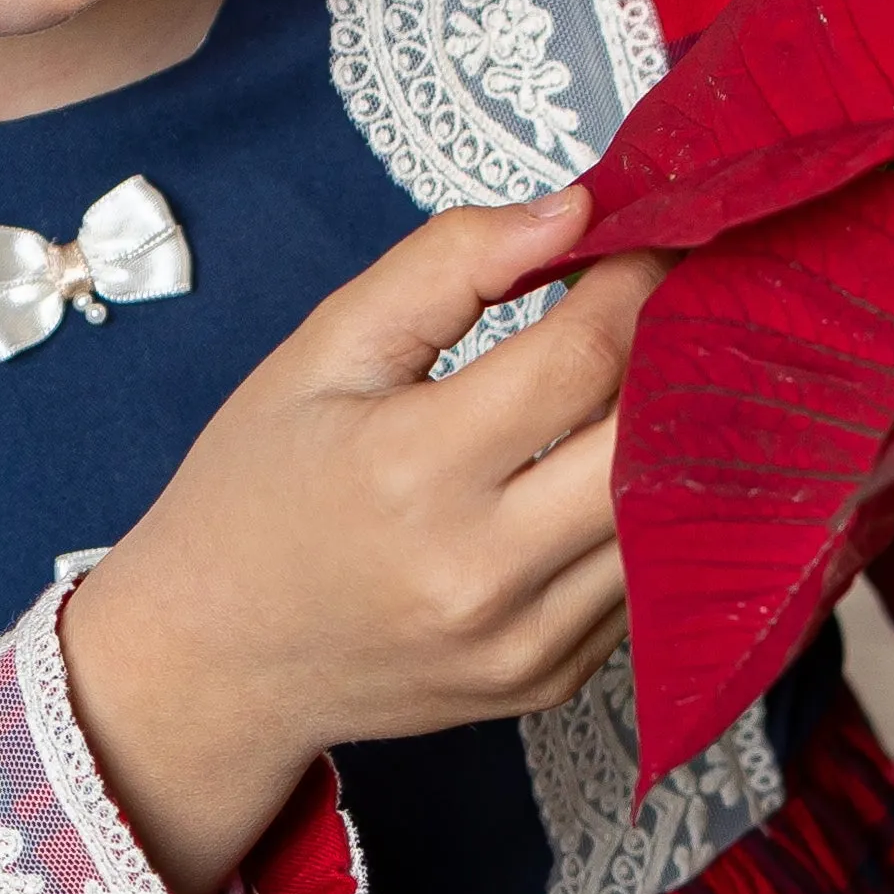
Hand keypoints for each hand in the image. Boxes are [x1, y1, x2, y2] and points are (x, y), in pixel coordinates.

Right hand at [56, 188, 661, 893]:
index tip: (647, 239)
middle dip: (678, 355)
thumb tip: (573, 211)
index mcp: (414, 472)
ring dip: (674, 437)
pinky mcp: (548, 682)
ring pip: (665, 518)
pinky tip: (605, 467)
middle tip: (673, 300)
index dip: (634, 283)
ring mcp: (523, 643)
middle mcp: (481, 572)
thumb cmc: (257, 492)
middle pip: (651, 445)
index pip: (583, 360)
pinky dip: (642, 515)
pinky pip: (639, 581)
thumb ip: (448, 264)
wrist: (215, 662)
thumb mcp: (322, 352)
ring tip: (652, 374)